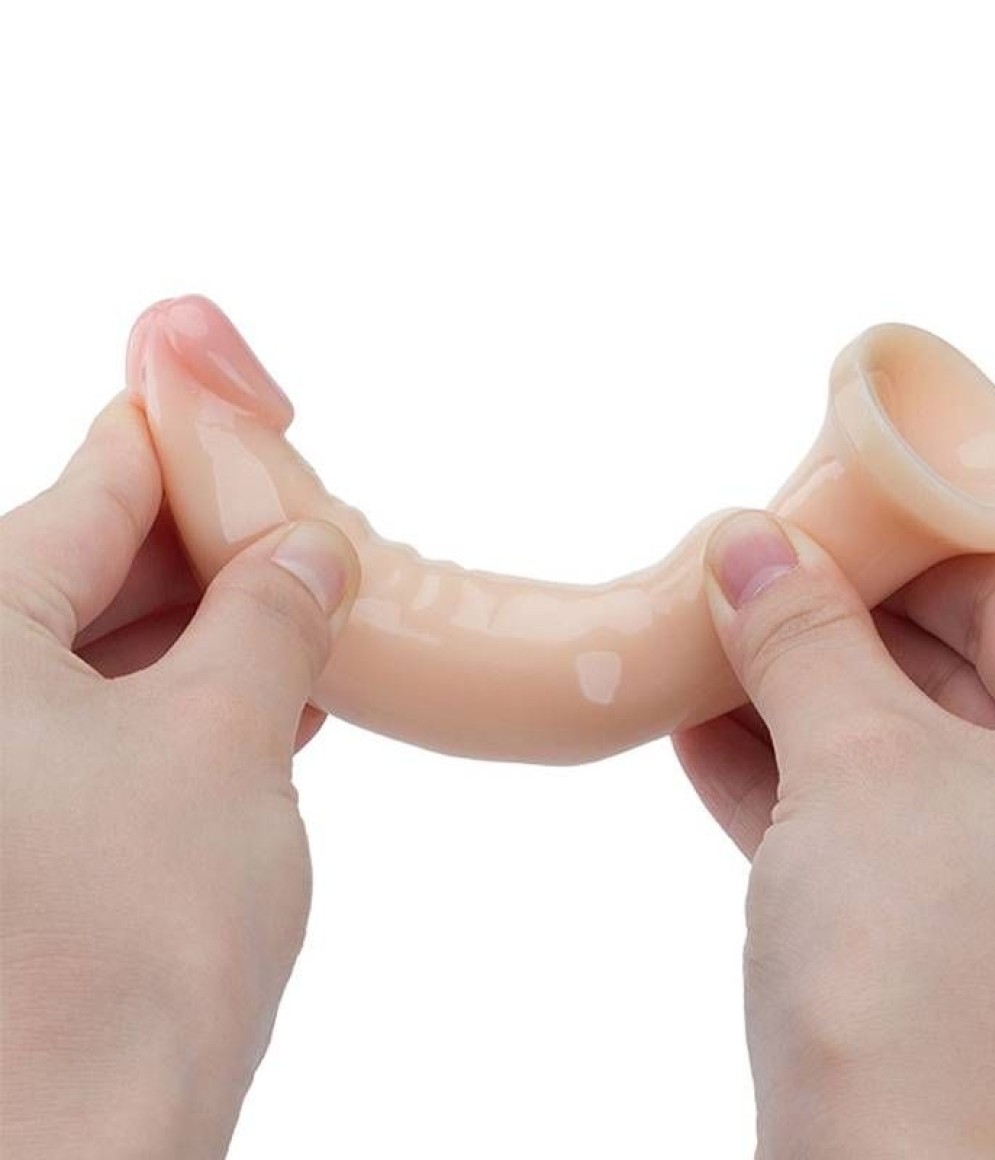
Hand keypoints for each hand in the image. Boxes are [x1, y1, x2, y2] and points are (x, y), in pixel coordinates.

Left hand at [1, 395, 359, 1157]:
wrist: (82, 1158)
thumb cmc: (127, 954)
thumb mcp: (228, 736)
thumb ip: (272, 617)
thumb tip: (307, 551)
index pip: (92, 487)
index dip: (186, 437)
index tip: (245, 406)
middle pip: (95, 570)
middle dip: (218, 546)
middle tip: (310, 521)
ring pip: (111, 656)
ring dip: (219, 632)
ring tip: (315, 607)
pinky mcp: (22, 840)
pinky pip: (111, 731)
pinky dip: (196, 706)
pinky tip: (279, 694)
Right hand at [674, 511, 994, 1157]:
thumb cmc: (913, 965)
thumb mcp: (850, 758)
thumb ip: (801, 634)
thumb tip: (749, 543)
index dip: (901, 546)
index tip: (808, 519)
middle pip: (951, 667)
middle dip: (830, 626)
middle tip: (738, 583)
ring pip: (896, 749)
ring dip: (792, 700)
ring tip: (700, 649)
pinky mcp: (947, 938)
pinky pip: (866, 822)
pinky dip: (788, 778)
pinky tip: (699, 735)